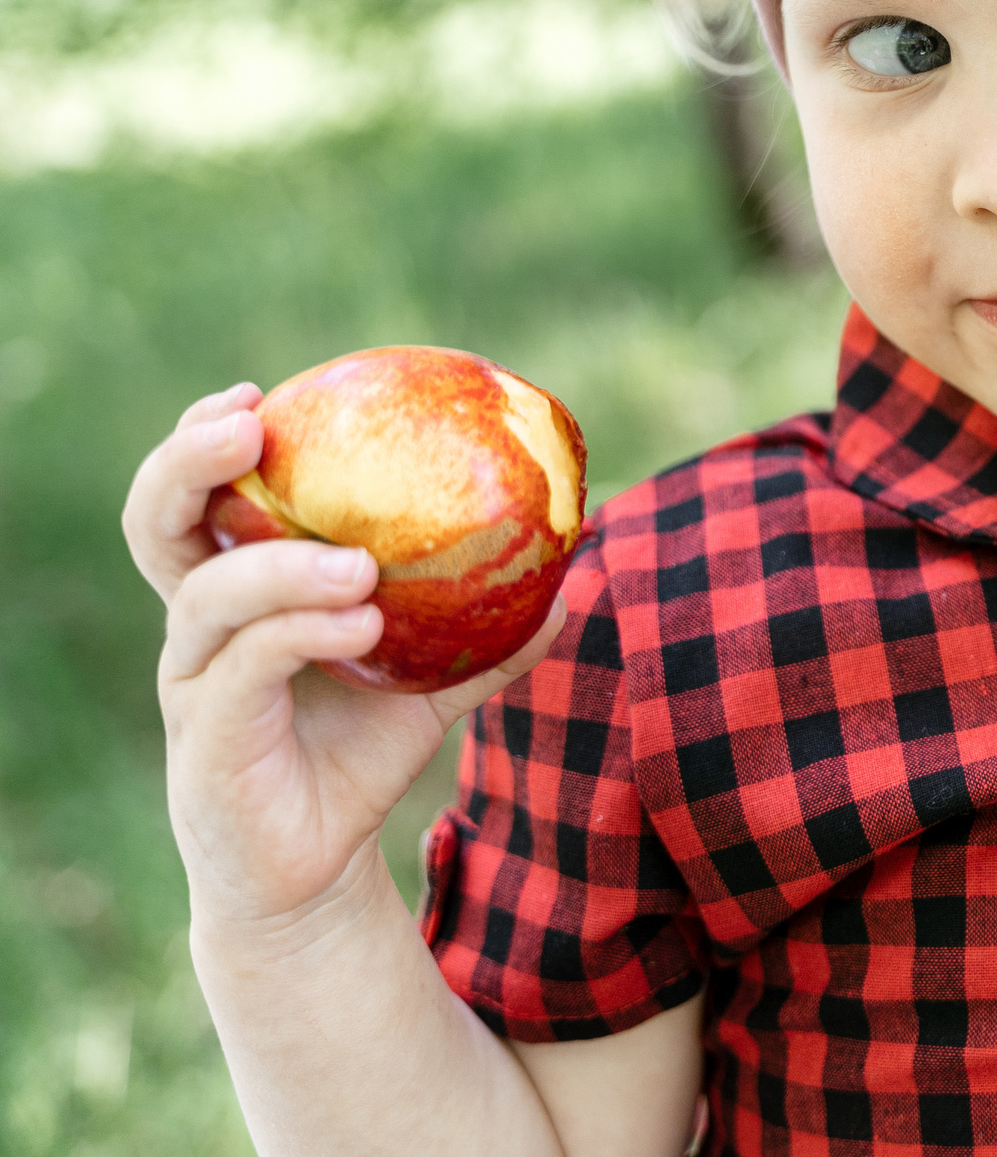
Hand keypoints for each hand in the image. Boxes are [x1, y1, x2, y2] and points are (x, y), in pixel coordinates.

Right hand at [126, 385, 566, 931]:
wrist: (317, 870)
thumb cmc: (357, 757)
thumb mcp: (432, 684)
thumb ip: (486, 633)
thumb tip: (570, 585)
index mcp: (236, 596)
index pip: (198, 501)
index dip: (205, 443)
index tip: (253, 396)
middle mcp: (199, 631)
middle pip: (158, 527)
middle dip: (189, 467)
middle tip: (248, 429)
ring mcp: (194, 685)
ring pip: (208, 598)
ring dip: (282, 565)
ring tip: (360, 566)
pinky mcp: (207, 743)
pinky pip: (246, 667)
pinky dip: (302, 633)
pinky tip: (364, 623)